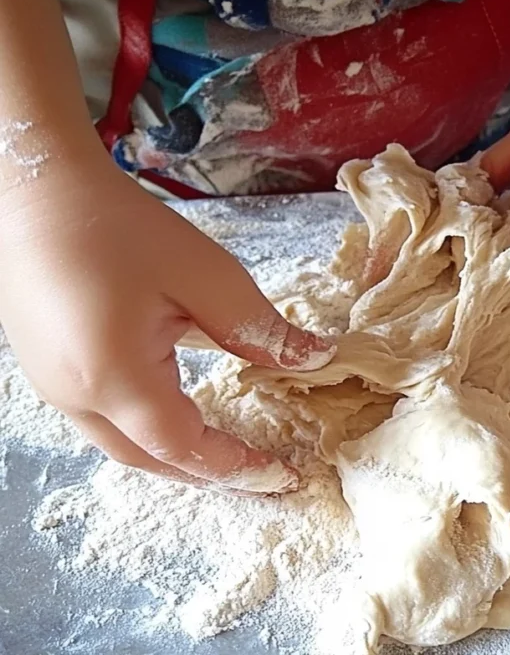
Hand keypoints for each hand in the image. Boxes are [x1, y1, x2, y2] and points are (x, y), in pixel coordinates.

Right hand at [0, 160, 335, 493]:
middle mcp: (76, 396)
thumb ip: (259, 328)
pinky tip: (177, 416)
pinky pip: (104, 421)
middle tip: (260, 476)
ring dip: (178, 457)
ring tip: (227, 454)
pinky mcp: (49, 370)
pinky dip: (149, 433)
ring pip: (124, 446)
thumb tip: (313, 358)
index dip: (238, 465)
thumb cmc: (117, 226)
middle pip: (151, 459)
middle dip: (209, 475)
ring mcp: (54, 387)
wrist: (38, 190)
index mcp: (116, 377)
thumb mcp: (205, 275)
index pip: (185, 447)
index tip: (283, 474)